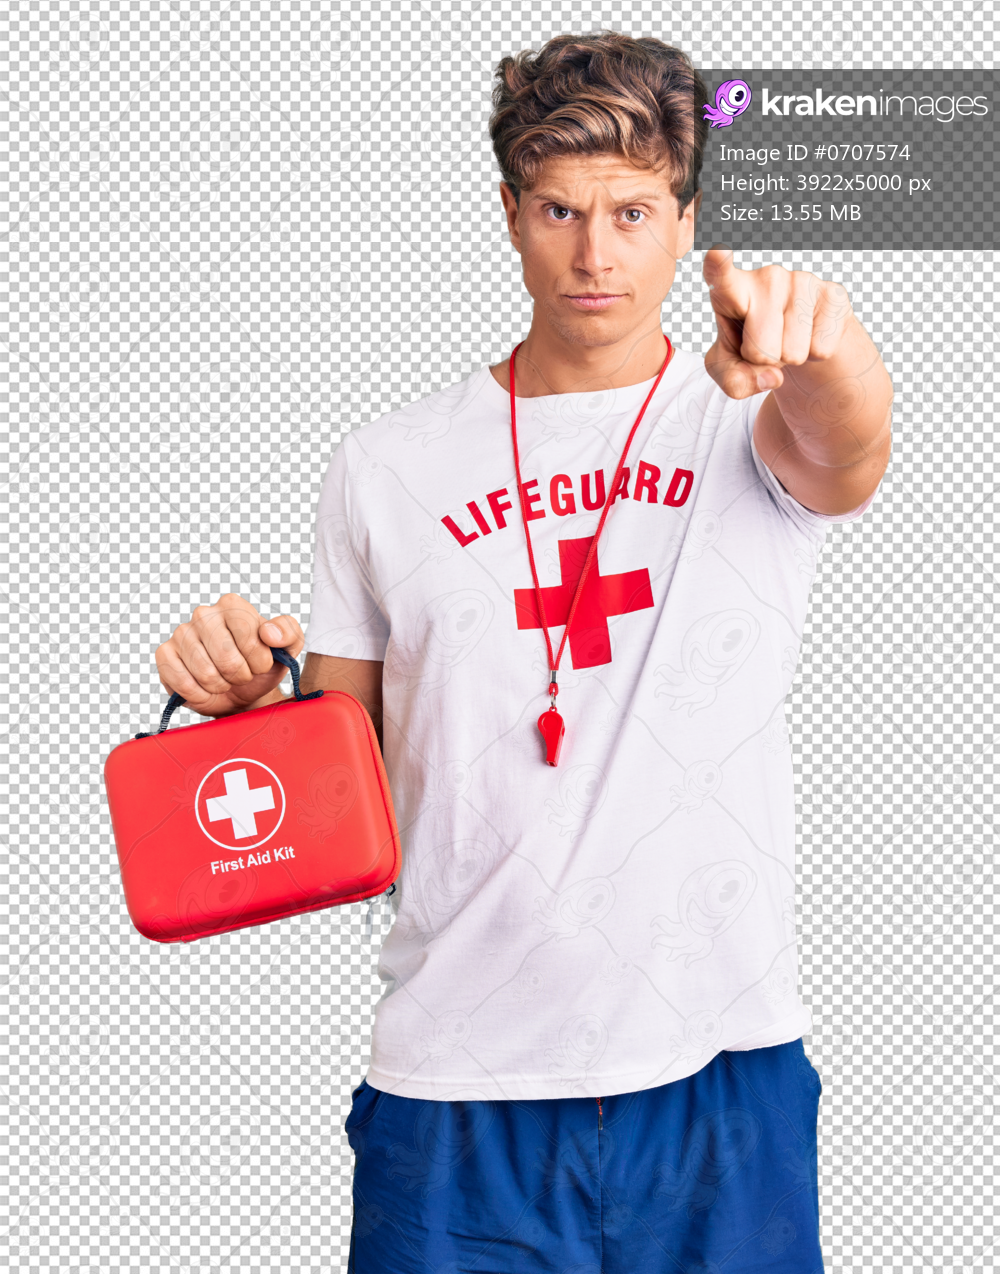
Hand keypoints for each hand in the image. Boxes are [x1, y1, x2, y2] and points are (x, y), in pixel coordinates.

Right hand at [154, 593, 304, 717]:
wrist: (241, 692)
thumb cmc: (261, 665)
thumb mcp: (287, 648)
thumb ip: (289, 633)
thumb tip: (268, 632)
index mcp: (233, 605)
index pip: (250, 637)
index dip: (260, 660)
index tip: (260, 663)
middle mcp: (204, 614)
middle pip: (226, 657)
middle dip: (240, 675)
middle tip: (241, 674)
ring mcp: (182, 633)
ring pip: (205, 673)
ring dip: (221, 686)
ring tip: (224, 680)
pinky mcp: (165, 654)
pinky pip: (183, 682)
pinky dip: (200, 694)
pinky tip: (206, 688)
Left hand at [702, 248, 854, 399]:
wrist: (798, 339)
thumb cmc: (753, 346)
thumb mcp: (730, 369)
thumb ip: (733, 381)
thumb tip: (770, 377)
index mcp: (731, 291)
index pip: (722, 277)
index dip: (719, 266)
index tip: (717, 251)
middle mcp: (767, 278)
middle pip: (761, 350)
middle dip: (764, 362)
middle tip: (767, 345)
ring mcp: (802, 281)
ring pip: (793, 353)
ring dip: (790, 358)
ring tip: (788, 339)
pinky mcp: (834, 293)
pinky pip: (821, 349)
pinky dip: (815, 356)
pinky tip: (811, 335)